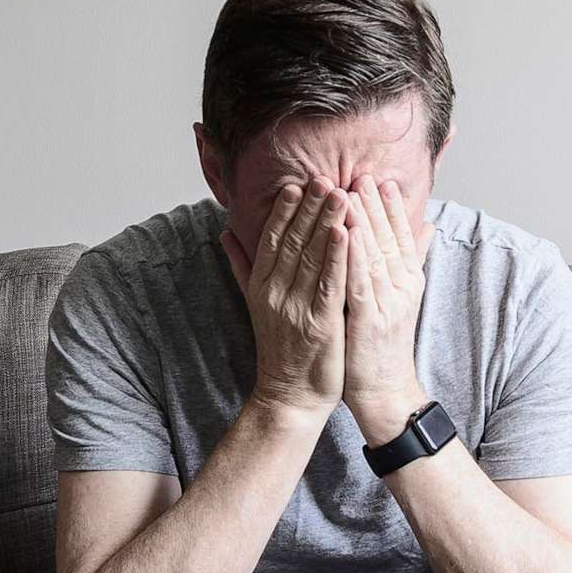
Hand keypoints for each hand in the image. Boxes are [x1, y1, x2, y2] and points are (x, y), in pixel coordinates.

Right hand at [218, 179, 348, 415]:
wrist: (289, 396)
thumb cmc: (279, 348)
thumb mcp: (255, 303)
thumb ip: (241, 266)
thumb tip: (224, 232)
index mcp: (262, 286)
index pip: (273, 240)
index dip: (284, 211)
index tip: (295, 184)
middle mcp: (276, 294)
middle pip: (293, 242)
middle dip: (308, 208)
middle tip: (323, 177)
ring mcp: (297, 309)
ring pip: (312, 258)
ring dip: (326, 223)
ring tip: (340, 193)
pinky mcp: (321, 325)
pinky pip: (330, 284)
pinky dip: (338, 257)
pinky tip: (347, 233)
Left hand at [338, 171, 435, 442]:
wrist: (384, 390)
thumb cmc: (382, 344)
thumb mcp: (400, 297)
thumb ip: (411, 260)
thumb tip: (428, 226)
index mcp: (409, 280)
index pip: (401, 235)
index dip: (389, 206)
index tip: (378, 179)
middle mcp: (403, 287)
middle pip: (389, 238)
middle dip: (374, 205)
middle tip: (361, 175)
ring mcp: (389, 303)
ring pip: (374, 254)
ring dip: (362, 222)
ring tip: (348, 193)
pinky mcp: (371, 319)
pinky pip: (360, 281)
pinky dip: (353, 255)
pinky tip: (342, 234)